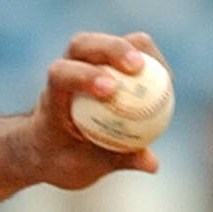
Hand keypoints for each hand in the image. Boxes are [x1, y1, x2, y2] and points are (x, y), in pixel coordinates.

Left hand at [32, 31, 164, 187]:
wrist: (46, 149)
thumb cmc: (61, 160)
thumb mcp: (81, 168)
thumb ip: (115, 161)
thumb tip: (152, 163)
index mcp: (50, 99)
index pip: (60, 74)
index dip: (84, 76)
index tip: (110, 90)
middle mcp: (64, 74)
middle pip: (82, 44)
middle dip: (111, 49)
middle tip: (137, 67)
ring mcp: (81, 65)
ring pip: (105, 43)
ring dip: (134, 49)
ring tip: (163, 74)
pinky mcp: (102, 65)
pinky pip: (126, 53)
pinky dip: (148, 61)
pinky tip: (166, 81)